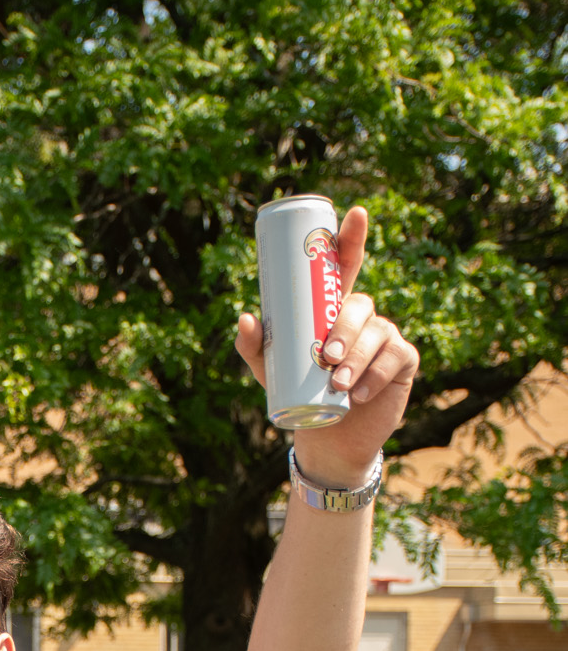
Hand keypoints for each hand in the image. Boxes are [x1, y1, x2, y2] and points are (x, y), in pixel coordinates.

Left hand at [235, 206, 419, 481]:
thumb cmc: (300, 392)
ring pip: (376, 334)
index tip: (355, 213)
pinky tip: (361, 392)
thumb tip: (246, 317)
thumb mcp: (272, 369)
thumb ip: (255, 346)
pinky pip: (394, 359)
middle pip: (359, 305)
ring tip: (339, 383)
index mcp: (333, 307)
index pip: (348, 264)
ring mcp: (386, 336)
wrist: (330, 437)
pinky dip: (376, 375)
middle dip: (345, 329)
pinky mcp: (403, 361)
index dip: (352, 236)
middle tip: (327, 358)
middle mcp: (363, 316)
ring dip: (358, 357)